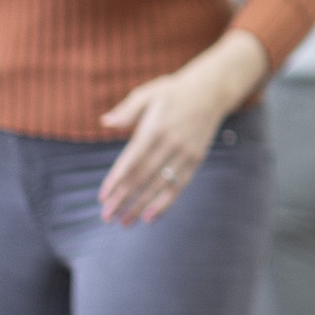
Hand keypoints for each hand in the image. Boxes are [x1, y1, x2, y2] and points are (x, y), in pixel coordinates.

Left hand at [99, 30, 267, 224]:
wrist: (211, 91)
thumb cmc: (173, 92)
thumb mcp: (148, 93)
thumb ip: (127, 110)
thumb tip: (105, 122)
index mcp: (155, 127)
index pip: (132, 161)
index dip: (117, 181)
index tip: (103, 197)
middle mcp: (170, 143)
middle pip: (143, 177)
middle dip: (124, 199)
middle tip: (107, 216)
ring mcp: (185, 153)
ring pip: (160, 185)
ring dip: (141, 206)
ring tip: (125, 222)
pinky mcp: (196, 159)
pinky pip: (179, 186)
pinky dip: (165, 203)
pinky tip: (150, 217)